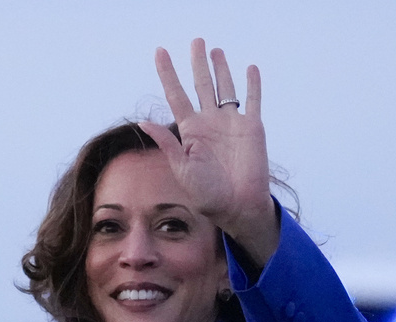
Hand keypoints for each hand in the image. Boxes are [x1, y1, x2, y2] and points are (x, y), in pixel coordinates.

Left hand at [140, 38, 279, 266]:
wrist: (236, 206)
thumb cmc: (206, 194)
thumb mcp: (182, 168)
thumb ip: (167, 143)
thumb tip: (143, 122)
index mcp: (190, 131)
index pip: (176, 95)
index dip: (167, 72)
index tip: (160, 52)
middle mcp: (209, 123)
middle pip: (201, 85)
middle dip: (197, 63)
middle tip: (196, 41)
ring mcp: (231, 123)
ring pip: (225, 88)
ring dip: (221, 69)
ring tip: (215, 50)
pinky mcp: (252, 128)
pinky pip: (252, 100)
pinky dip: (252, 84)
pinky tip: (250, 68)